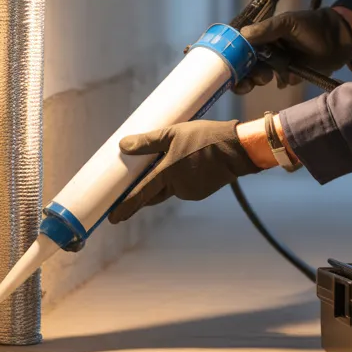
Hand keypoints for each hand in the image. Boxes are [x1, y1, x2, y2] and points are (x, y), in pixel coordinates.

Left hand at [108, 120, 260, 223]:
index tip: (113, 218)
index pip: (140, 194)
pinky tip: (188, 164)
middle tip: (130, 193)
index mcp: (167, 173)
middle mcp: (177, 187)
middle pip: (154, 193)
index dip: (126, 206)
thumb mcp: (174, 133)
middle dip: (143, 194)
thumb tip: (124, 145)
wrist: (238, 149)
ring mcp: (191, 191)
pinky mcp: (202, 191)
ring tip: (173, 161)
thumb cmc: (205, 138)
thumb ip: (148, 141)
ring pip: (170, 188)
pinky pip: (185, 187)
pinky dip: (181, 179)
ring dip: (166, 180)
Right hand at [235, 8, 351, 93]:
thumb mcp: (288, 22)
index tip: (228, 68)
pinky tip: (283, 77)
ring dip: (258, 79)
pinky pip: (278, 83)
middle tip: (247, 80)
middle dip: (243, 75)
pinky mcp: (289, 76)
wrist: (338, 39)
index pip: (239, 48)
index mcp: (261, 36)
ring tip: (267, 77)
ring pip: (259, 77)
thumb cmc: (312, 25)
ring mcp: (276, 64)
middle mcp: (265, 51)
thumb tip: (242, 34)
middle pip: (245, 66)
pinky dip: (279, 81)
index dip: (231, 58)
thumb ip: (266, 29)